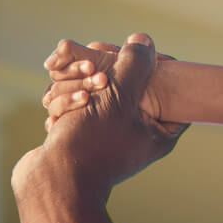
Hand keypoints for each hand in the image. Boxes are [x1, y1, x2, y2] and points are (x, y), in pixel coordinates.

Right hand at [13, 34, 187, 198]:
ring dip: (82, 89)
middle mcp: (138, 136)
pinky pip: (78, 110)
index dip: (155, 66)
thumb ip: (134, 65)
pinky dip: (68, 107)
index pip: (171, 90)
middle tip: (95, 71)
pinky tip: (60, 117)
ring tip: (79, 98)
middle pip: (129, 88)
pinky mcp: (81, 139)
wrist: (51, 182)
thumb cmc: (91, 143)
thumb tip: (143, 40)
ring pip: (98, 95)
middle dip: (106, 75)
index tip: (134, 54)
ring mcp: (108, 138)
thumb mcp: (119, 96)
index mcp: (160, 131)